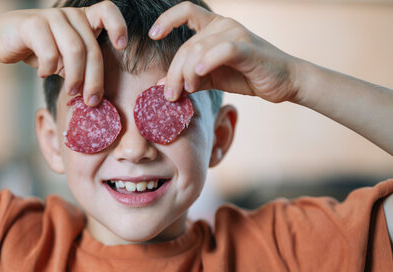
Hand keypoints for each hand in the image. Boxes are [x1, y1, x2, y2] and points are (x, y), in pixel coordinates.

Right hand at [0, 1, 127, 105]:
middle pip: (92, 48)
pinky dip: (49, 69)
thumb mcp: (65, 59)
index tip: (121, 46)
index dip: (118, 26)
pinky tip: (43, 74)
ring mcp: (52, 17)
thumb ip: (82, 68)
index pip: (107, 11)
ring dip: (74, 77)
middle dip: (94, 79)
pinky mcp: (33, 24)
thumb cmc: (38, 50)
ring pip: (74, 51)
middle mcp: (70, 15)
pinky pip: (51, 53)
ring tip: (70, 91)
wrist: (0, 39)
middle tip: (91, 100)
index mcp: (82, 20)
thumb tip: (97, 96)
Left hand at [150, 1, 300, 103]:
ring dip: (186, 73)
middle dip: (173, 72)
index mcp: (214, 27)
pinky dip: (207, 63)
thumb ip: (188, 79)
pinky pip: (221, 51)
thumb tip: (159, 87)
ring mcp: (236, 34)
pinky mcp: (247, 48)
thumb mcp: (211, 78)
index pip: (186, 11)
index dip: (167, 19)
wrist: (284, 82)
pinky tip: (198, 76)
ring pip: (198, 50)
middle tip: (169, 95)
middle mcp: (224, 25)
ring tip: (186, 91)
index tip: (153, 35)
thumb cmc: (247, 76)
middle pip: (186, 46)